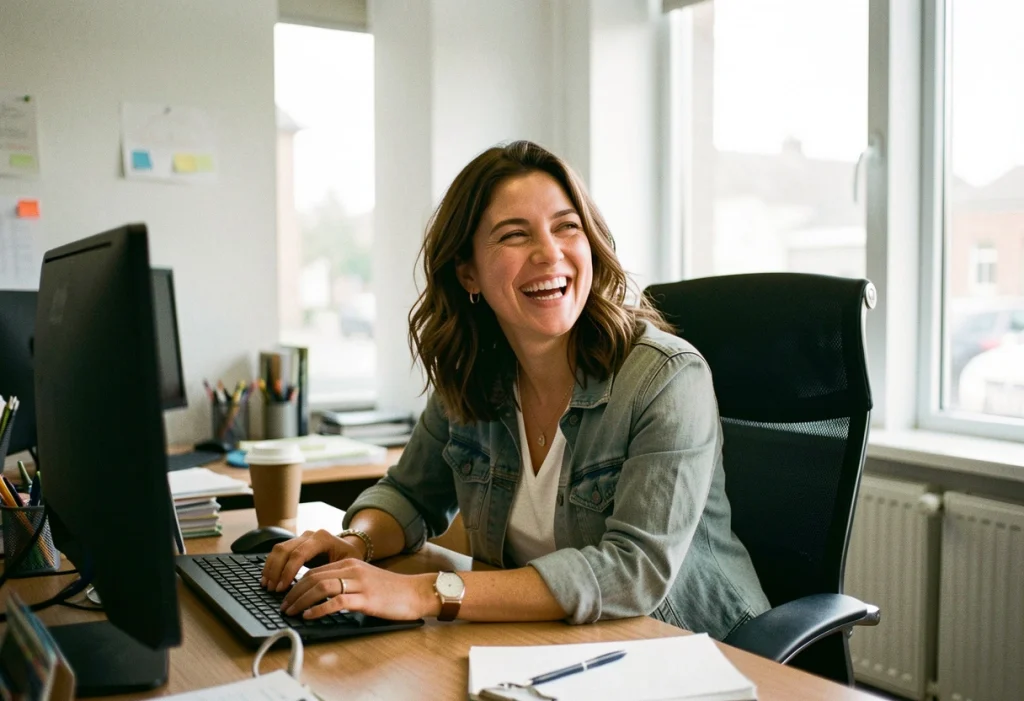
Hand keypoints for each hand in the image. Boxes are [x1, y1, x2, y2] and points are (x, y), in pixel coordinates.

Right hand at [260, 529, 361, 591]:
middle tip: (273, 590)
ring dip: (271, 568)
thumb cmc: (350, 558)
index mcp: (323, 538)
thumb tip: (314, 591)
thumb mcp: (345, 566)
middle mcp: (310, 535)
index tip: (283, 588)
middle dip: (276, 571)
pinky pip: (278, 551)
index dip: (288, 571)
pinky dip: (271, 565)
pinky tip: (268, 578)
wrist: (350, 548)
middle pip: (285, 550)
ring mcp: (301, 537)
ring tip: (268, 586)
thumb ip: (329, 574)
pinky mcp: (295, 543)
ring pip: (279, 549)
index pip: (299, 553)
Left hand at [280, 559, 438, 621]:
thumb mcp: (364, 580)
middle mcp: (352, 569)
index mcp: (349, 563)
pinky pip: (337, 601)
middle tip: (283, 607)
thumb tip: (319, 596)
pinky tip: (310, 616)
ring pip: (321, 586)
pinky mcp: (366, 599)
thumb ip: (344, 583)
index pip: (314, 570)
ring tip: (291, 612)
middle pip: (313, 577)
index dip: (296, 584)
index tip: (286, 597)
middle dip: (293, 593)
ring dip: (301, 600)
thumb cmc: (391, 590)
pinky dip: (319, 609)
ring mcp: (359, 583)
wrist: (416, 592)